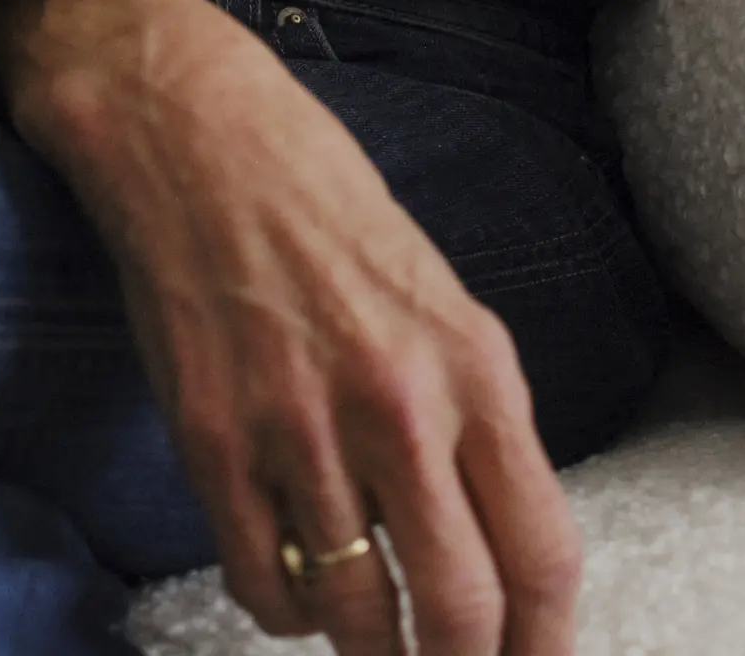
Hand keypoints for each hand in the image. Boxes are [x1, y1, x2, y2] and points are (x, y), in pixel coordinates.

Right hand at [0, 0, 580, 655]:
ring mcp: (302, 429)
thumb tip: (498, 549)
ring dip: (367, 649)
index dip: (546, 649)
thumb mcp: (437, 299)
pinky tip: (291, 586)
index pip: (543, 553)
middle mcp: (400, 405)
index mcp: (475, 365)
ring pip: (356, 615)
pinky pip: (263, 586)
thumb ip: (471, 417)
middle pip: (460, 614)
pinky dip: (282, 613)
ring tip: (368, 639)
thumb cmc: (324, 208)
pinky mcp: (214, 442)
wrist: (198, 138)